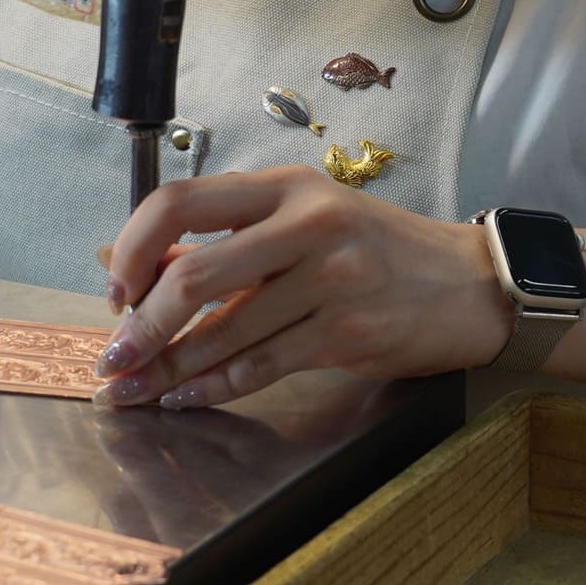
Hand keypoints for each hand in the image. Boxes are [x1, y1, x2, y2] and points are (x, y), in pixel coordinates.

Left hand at [90, 168, 509, 410]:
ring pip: (223, 331)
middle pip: (192, 274)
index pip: (178, 202)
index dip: (132, 250)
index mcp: (287, 187)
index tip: (117, 291)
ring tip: (134, 390)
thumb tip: (136, 271)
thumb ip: (231, 240)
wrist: (471, 286)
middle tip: (113, 358)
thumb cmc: (381, 253)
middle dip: (141, 326)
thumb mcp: (308, 222)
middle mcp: (308, 223)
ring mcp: (332, 278)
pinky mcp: (349, 331)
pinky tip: (188, 397)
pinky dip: (214, 386)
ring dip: (167, 368)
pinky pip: (261, 365)